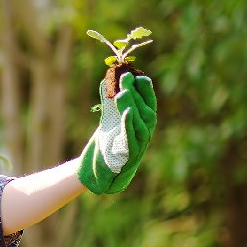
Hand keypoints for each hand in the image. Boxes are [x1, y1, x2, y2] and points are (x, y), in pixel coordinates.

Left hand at [77, 73, 156, 194]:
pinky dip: (130, 125)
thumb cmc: (107, 144)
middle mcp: (145, 134)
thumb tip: (107, 81)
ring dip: (132, 106)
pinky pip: (132, 139)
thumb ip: (109, 102)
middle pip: (145, 111)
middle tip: (125, 78)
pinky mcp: (129, 157)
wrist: (98, 171)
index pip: (149, 104)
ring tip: (122, 93)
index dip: (145, 90)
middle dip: (136, 94)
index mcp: (143, 124)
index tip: (138, 75)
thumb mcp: (108, 120)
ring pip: (140, 124)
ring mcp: (139, 146)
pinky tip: (128, 112)